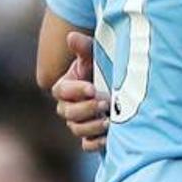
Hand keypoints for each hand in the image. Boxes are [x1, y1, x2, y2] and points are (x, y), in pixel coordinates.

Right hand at [51, 32, 108, 151]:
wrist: (119, 85)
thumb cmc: (103, 67)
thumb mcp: (95, 56)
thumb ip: (83, 48)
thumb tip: (72, 37)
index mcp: (67, 87)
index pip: (61, 91)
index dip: (75, 91)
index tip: (92, 88)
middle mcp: (69, 107)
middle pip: (68, 113)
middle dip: (86, 109)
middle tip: (105, 103)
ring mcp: (79, 122)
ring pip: (77, 129)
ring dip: (92, 126)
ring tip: (108, 120)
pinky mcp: (91, 136)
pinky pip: (87, 145)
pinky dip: (95, 143)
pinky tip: (108, 138)